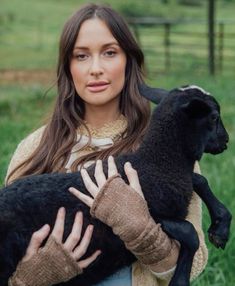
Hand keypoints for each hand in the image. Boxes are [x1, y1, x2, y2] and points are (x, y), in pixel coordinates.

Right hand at [23, 207, 100, 267]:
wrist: (31, 283)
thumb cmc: (30, 265)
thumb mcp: (30, 251)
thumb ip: (37, 238)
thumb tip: (47, 225)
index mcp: (52, 249)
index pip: (58, 229)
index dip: (60, 218)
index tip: (62, 209)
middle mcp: (63, 255)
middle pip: (74, 236)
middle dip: (78, 223)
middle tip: (79, 213)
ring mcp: (69, 263)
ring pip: (82, 248)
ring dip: (88, 237)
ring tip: (91, 226)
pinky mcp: (72, 270)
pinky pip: (85, 263)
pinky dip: (92, 258)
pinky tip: (98, 251)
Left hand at [68, 156, 178, 272]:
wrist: (133, 225)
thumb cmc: (137, 207)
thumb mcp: (137, 189)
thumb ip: (132, 175)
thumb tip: (127, 163)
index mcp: (115, 184)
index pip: (112, 170)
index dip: (111, 163)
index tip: (110, 158)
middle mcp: (105, 190)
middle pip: (99, 175)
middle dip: (98, 167)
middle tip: (98, 161)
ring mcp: (99, 198)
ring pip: (89, 184)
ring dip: (85, 176)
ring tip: (82, 170)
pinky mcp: (95, 207)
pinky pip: (84, 199)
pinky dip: (77, 194)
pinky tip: (71, 189)